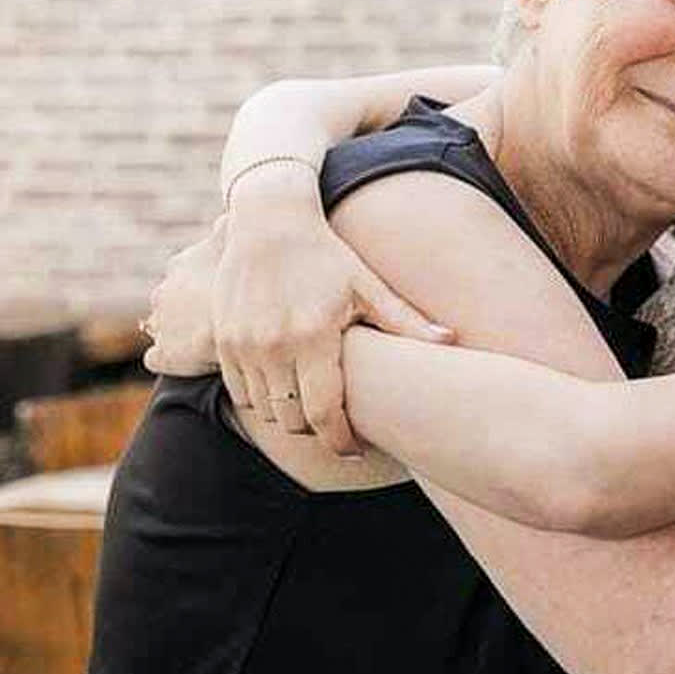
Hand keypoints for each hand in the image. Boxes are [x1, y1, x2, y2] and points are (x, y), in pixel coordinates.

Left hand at [141, 217, 226, 377]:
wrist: (240, 316)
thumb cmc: (241, 273)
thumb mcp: (236, 238)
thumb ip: (231, 225)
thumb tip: (232, 212)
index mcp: (179, 266)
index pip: (180, 274)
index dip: (196, 286)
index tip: (213, 293)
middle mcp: (162, 294)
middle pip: (168, 302)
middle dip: (184, 311)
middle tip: (211, 320)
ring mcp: (161, 325)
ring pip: (160, 329)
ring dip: (176, 335)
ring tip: (200, 343)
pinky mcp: (164, 354)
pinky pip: (155, 358)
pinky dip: (167, 360)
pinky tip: (188, 361)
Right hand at [215, 175, 451, 455]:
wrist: (268, 222)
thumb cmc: (326, 255)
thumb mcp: (367, 285)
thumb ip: (405, 319)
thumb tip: (451, 341)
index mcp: (313, 337)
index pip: (325, 415)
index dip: (341, 442)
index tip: (357, 451)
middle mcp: (274, 346)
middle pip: (295, 421)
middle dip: (319, 432)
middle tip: (340, 429)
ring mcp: (244, 345)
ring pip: (267, 411)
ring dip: (291, 417)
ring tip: (314, 407)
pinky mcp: (223, 341)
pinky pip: (242, 394)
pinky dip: (263, 400)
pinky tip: (286, 389)